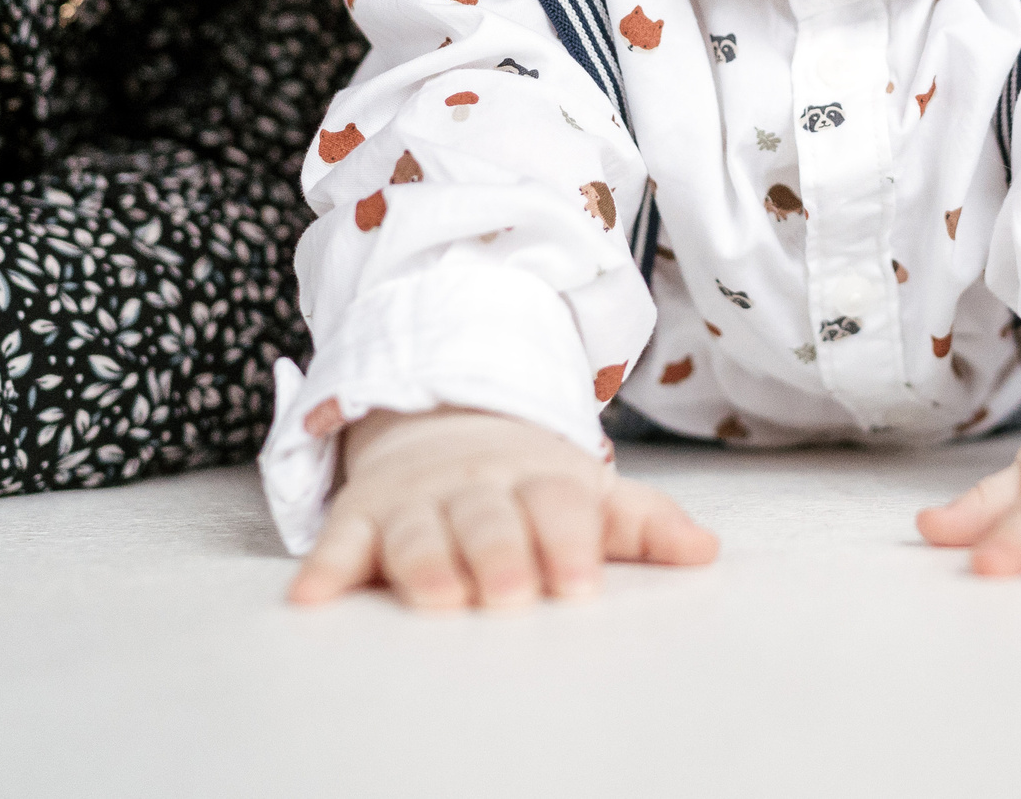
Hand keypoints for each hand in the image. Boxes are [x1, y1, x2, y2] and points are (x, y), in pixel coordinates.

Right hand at [288, 407, 716, 610]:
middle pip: (488, 517)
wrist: (444, 420)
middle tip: (510, 595)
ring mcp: (417, 498)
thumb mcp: (588, 493)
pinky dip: (326, 565)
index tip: (580, 584)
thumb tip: (707, 553)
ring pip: (419, 529)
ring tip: (436, 599)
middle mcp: (477, 484)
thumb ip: (644, 524)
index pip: (559, 502)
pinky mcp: (363, 515)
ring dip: (425, 563)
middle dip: (499, 553)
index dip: (568, 540)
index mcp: (540, 478)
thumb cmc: (530, 483)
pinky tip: (314, 596)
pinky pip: (341, 539)